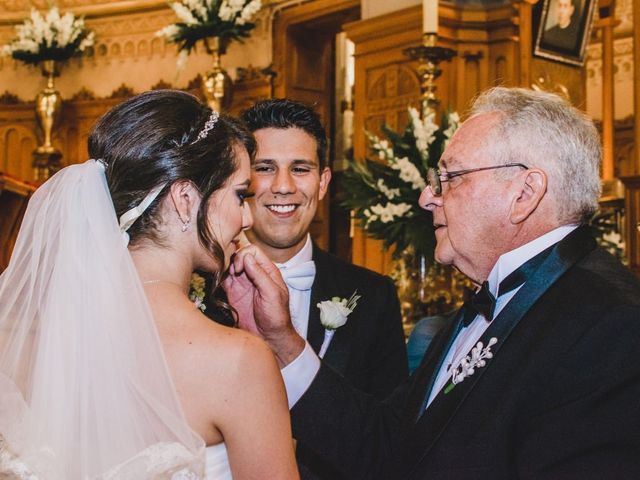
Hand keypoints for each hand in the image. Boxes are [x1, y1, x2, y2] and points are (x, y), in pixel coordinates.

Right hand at [223, 246, 304, 365]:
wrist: (269, 337)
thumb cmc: (277, 316)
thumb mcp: (272, 294)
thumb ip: (260, 275)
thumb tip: (247, 257)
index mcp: (268, 271)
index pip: (253, 251)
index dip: (244, 255)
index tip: (240, 268)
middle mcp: (254, 274)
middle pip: (239, 255)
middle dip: (233, 260)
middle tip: (232, 273)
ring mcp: (243, 283)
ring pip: (230, 265)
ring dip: (225, 267)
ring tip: (225, 277)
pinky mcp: (233, 292)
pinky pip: (224, 279)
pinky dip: (219, 277)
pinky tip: (220, 281)